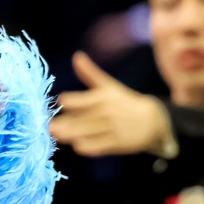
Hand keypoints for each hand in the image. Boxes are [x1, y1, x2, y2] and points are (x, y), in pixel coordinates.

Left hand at [50, 52, 170, 157]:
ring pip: (88, 133)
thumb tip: (76, 56)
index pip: (84, 99)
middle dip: (65, 122)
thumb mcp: (109, 86)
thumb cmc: (124, 102)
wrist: (153, 120)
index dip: (71, 100)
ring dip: (71, 135)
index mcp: (104, 97)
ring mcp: (112, 129)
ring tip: (57, 134)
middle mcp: (107, 113)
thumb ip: (90, 73)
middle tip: (50, 126)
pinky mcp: (116, 144)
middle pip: (83, 118)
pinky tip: (77, 146)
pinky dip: (87, 147)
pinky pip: (98, 147)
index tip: (61, 101)